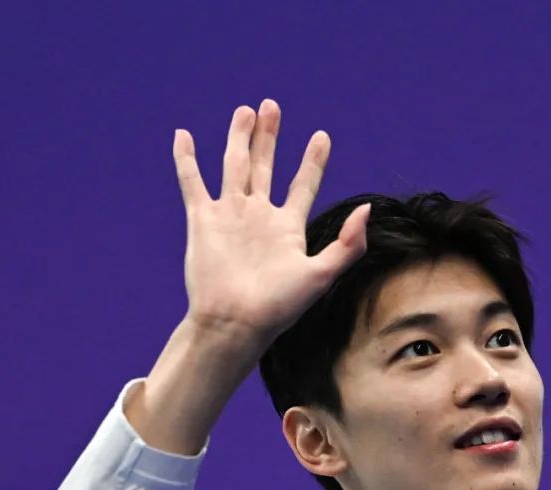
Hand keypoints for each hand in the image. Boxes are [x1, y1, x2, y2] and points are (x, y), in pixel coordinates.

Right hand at [172, 100, 369, 352]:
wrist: (235, 322)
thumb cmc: (278, 306)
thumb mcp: (321, 275)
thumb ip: (347, 244)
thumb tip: (367, 209)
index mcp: (287, 228)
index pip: (303, 185)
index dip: (312, 161)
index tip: (321, 136)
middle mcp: (258, 217)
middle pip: (266, 166)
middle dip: (269, 137)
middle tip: (272, 106)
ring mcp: (229, 216)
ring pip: (233, 166)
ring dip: (238, 138)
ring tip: (245, 111)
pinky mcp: (202, 220)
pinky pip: (192, 182)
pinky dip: (186, 159)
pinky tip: (183, 135)